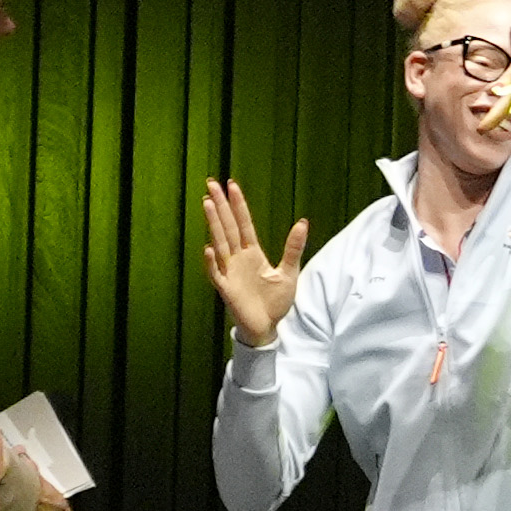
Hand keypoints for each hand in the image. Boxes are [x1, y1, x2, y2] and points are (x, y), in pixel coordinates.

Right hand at [200, 176, 315, 345]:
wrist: (268, 327)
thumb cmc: (276, 302)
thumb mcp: (289, 272)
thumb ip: (293, 248)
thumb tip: (303, 222)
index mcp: (253, 253)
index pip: (243, 224)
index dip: (238, 205)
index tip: (232, 185)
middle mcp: (238, 259)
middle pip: (228, 227)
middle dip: (220, 206)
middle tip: (212, 183)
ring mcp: (230, 272)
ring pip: (220, 243)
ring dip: (214, 224)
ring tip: (207, 202)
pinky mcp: (226, 289)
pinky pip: (217, 274)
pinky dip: (212, 262)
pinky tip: (209, 249)